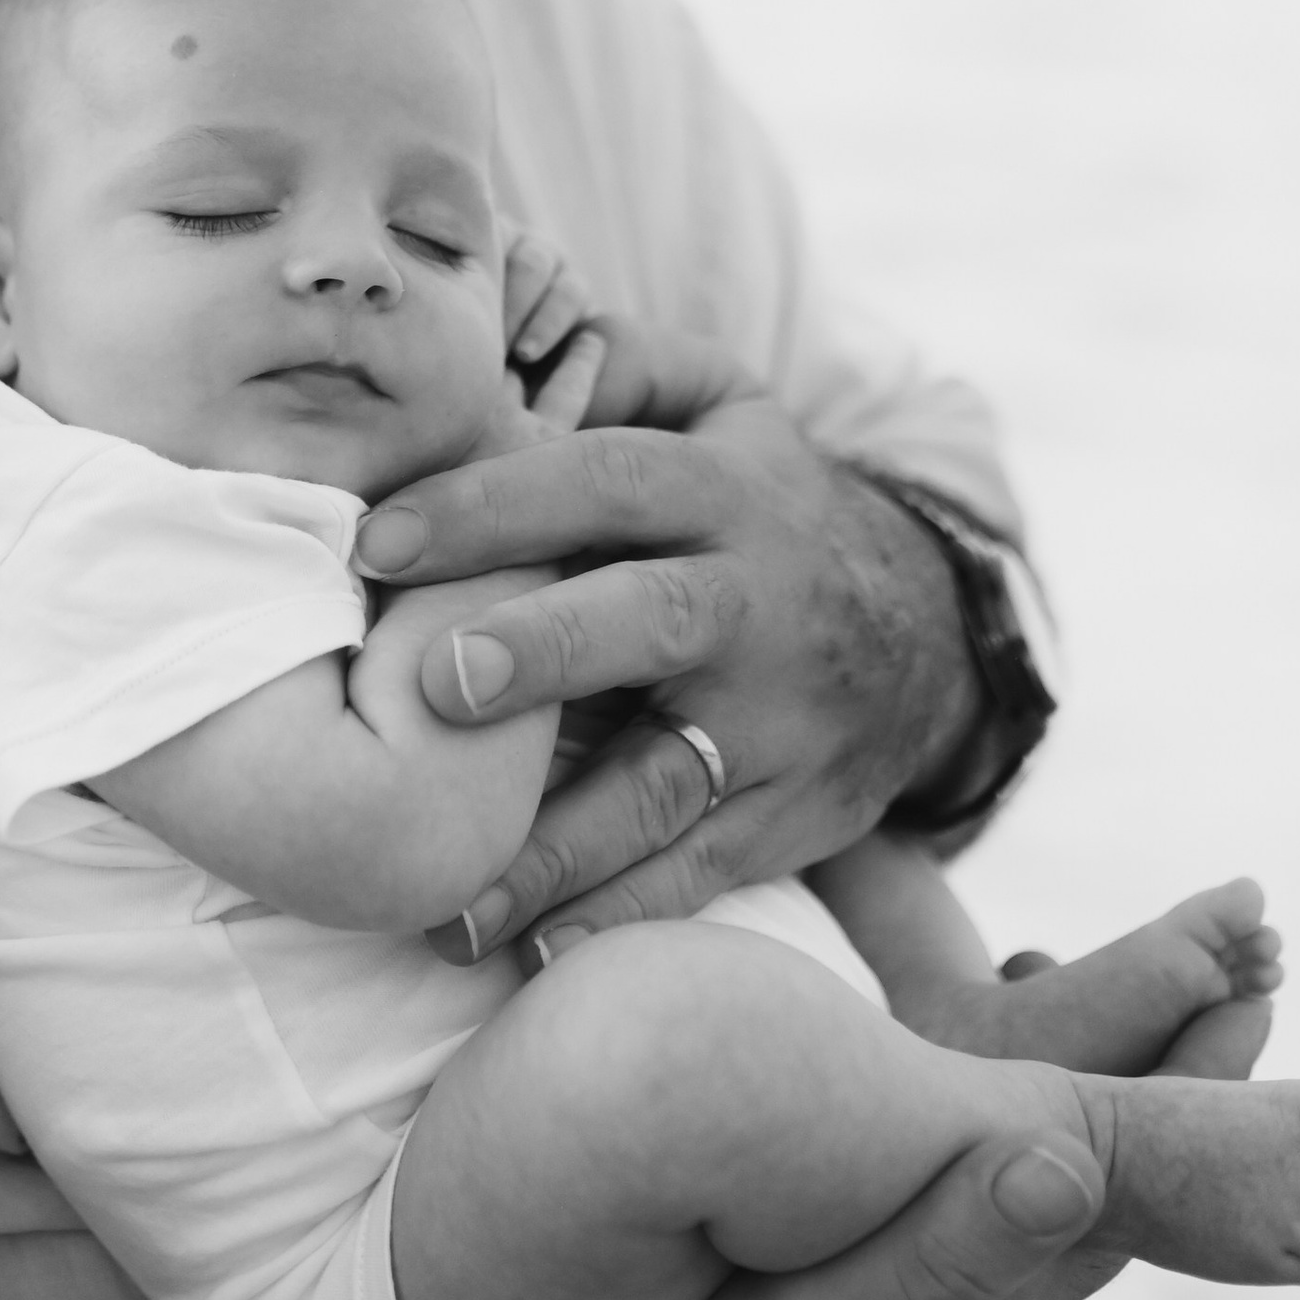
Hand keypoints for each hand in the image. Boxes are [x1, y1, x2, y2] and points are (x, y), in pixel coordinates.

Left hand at [365, 402, 979, 958]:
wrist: (923, 634)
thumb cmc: (760, 507)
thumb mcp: (725, 407)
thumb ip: (620, 366)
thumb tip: (505, 345)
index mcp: (724, 490)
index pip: (605, 480)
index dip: (495, 502)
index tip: (376, 542)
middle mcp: (756, 604)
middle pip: (651, 617)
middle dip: (546, 649)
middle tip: (439, 683)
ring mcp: (778, 723)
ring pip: (666, 782)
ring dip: (555, 846)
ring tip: (443, 898)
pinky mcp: (789, 818)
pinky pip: (697, 875)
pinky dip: (614, 920)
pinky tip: (524, 954)